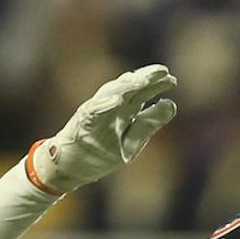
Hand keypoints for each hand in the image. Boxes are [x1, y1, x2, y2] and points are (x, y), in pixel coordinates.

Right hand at [29, 64, 177, 196]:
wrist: (68, 166)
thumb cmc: (100, 152)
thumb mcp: (130, 143)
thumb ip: (148, 124)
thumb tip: (170, 105)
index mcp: (123, 112)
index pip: (141, 94)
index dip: (155, 85)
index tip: (171, 79)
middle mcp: (110, 110)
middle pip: (129, 91)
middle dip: (146, 81)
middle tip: (165, 72)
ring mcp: (95, 116)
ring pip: (111, 96)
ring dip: (127, 88)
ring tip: (143, 81)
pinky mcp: (81, 124)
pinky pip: (92, 112)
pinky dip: (103, 105)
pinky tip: (116, 100)